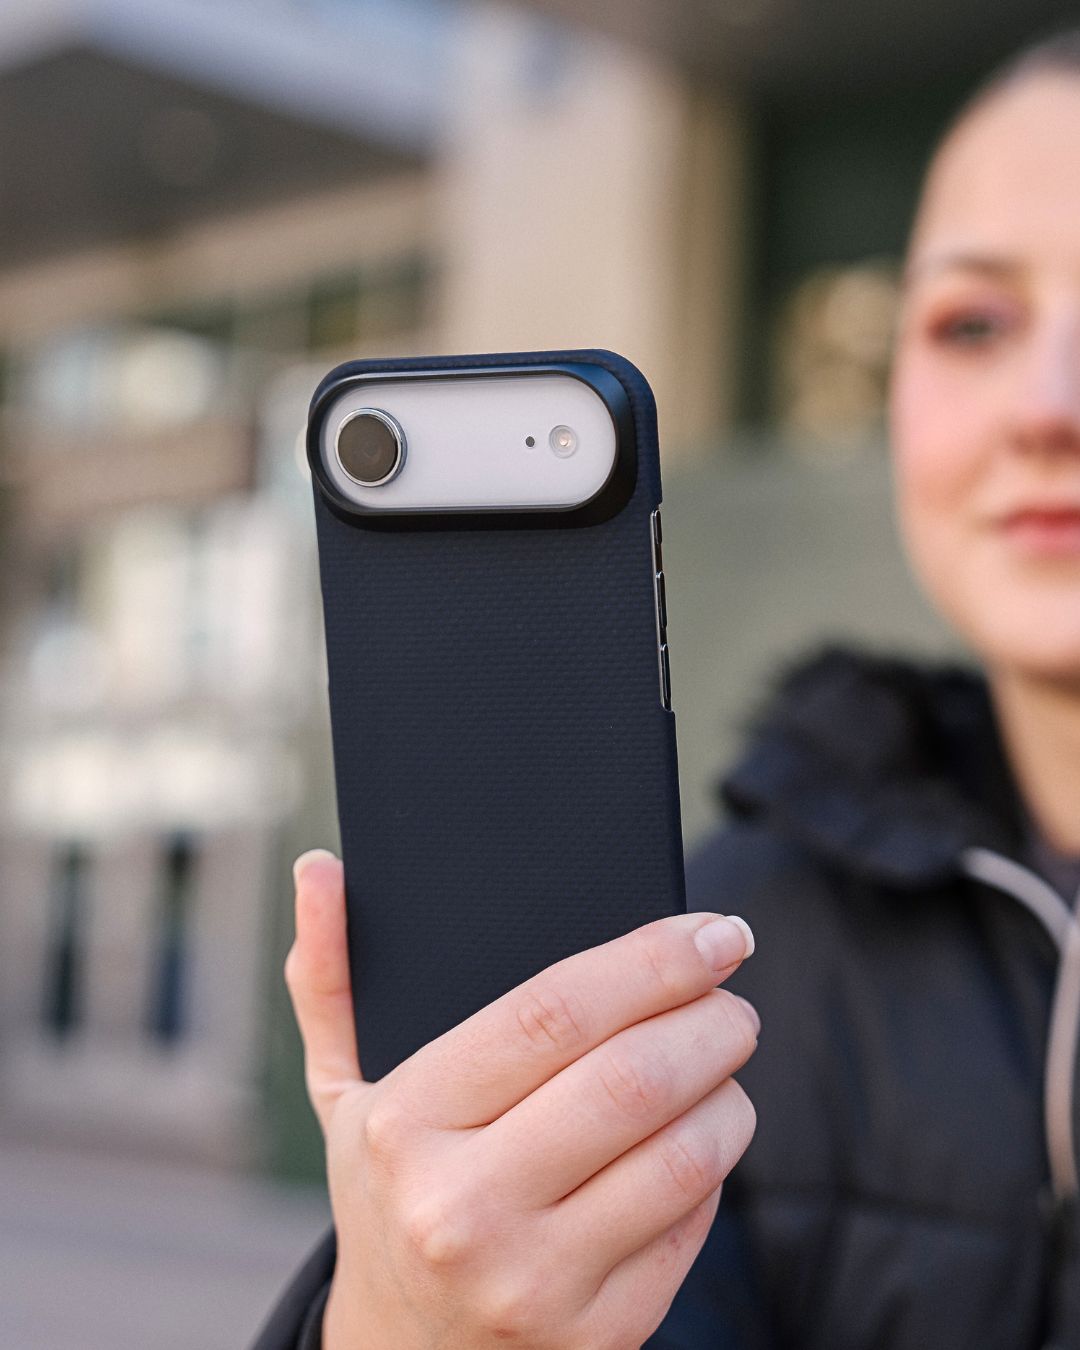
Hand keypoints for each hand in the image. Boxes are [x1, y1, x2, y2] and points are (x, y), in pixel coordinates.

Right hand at [285, 849, 758, 1349]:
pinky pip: (691, 1226)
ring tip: (726, 1061)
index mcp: (403, 1124)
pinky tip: (702, 1137)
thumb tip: (320, 869)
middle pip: (630, 1079)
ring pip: (681, 1155)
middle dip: (710, 1020)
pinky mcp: (595, 1337)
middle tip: (734, 996)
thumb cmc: (384, 1196)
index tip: (712, 932)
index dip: (649, 961)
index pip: (552, 1012)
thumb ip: (329, 979)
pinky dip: (715, 1167)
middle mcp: (462, 1208)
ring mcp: (532, 1281)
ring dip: (728, 1092)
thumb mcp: (342, 1095)